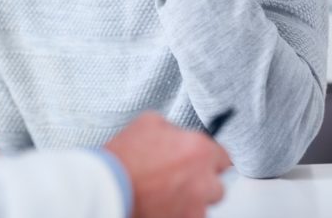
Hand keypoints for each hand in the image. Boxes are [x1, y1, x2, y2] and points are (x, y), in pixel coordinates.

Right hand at [104, 112, 230, 217]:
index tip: (201, 162)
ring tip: (163, 193)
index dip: (210, 159)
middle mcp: (204, 179)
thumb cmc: (124, 155)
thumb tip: (180, 135)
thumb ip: (173, 129)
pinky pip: (189, 216)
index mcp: (199, 149)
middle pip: (217, 185)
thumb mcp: (148, 123)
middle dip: (201, 182)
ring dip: (189, 199)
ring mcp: (196, 205)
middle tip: (178, 179)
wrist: (107, 187)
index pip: (224, 157)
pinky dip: (178, 212)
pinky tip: (159, 204)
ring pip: (203, 205)